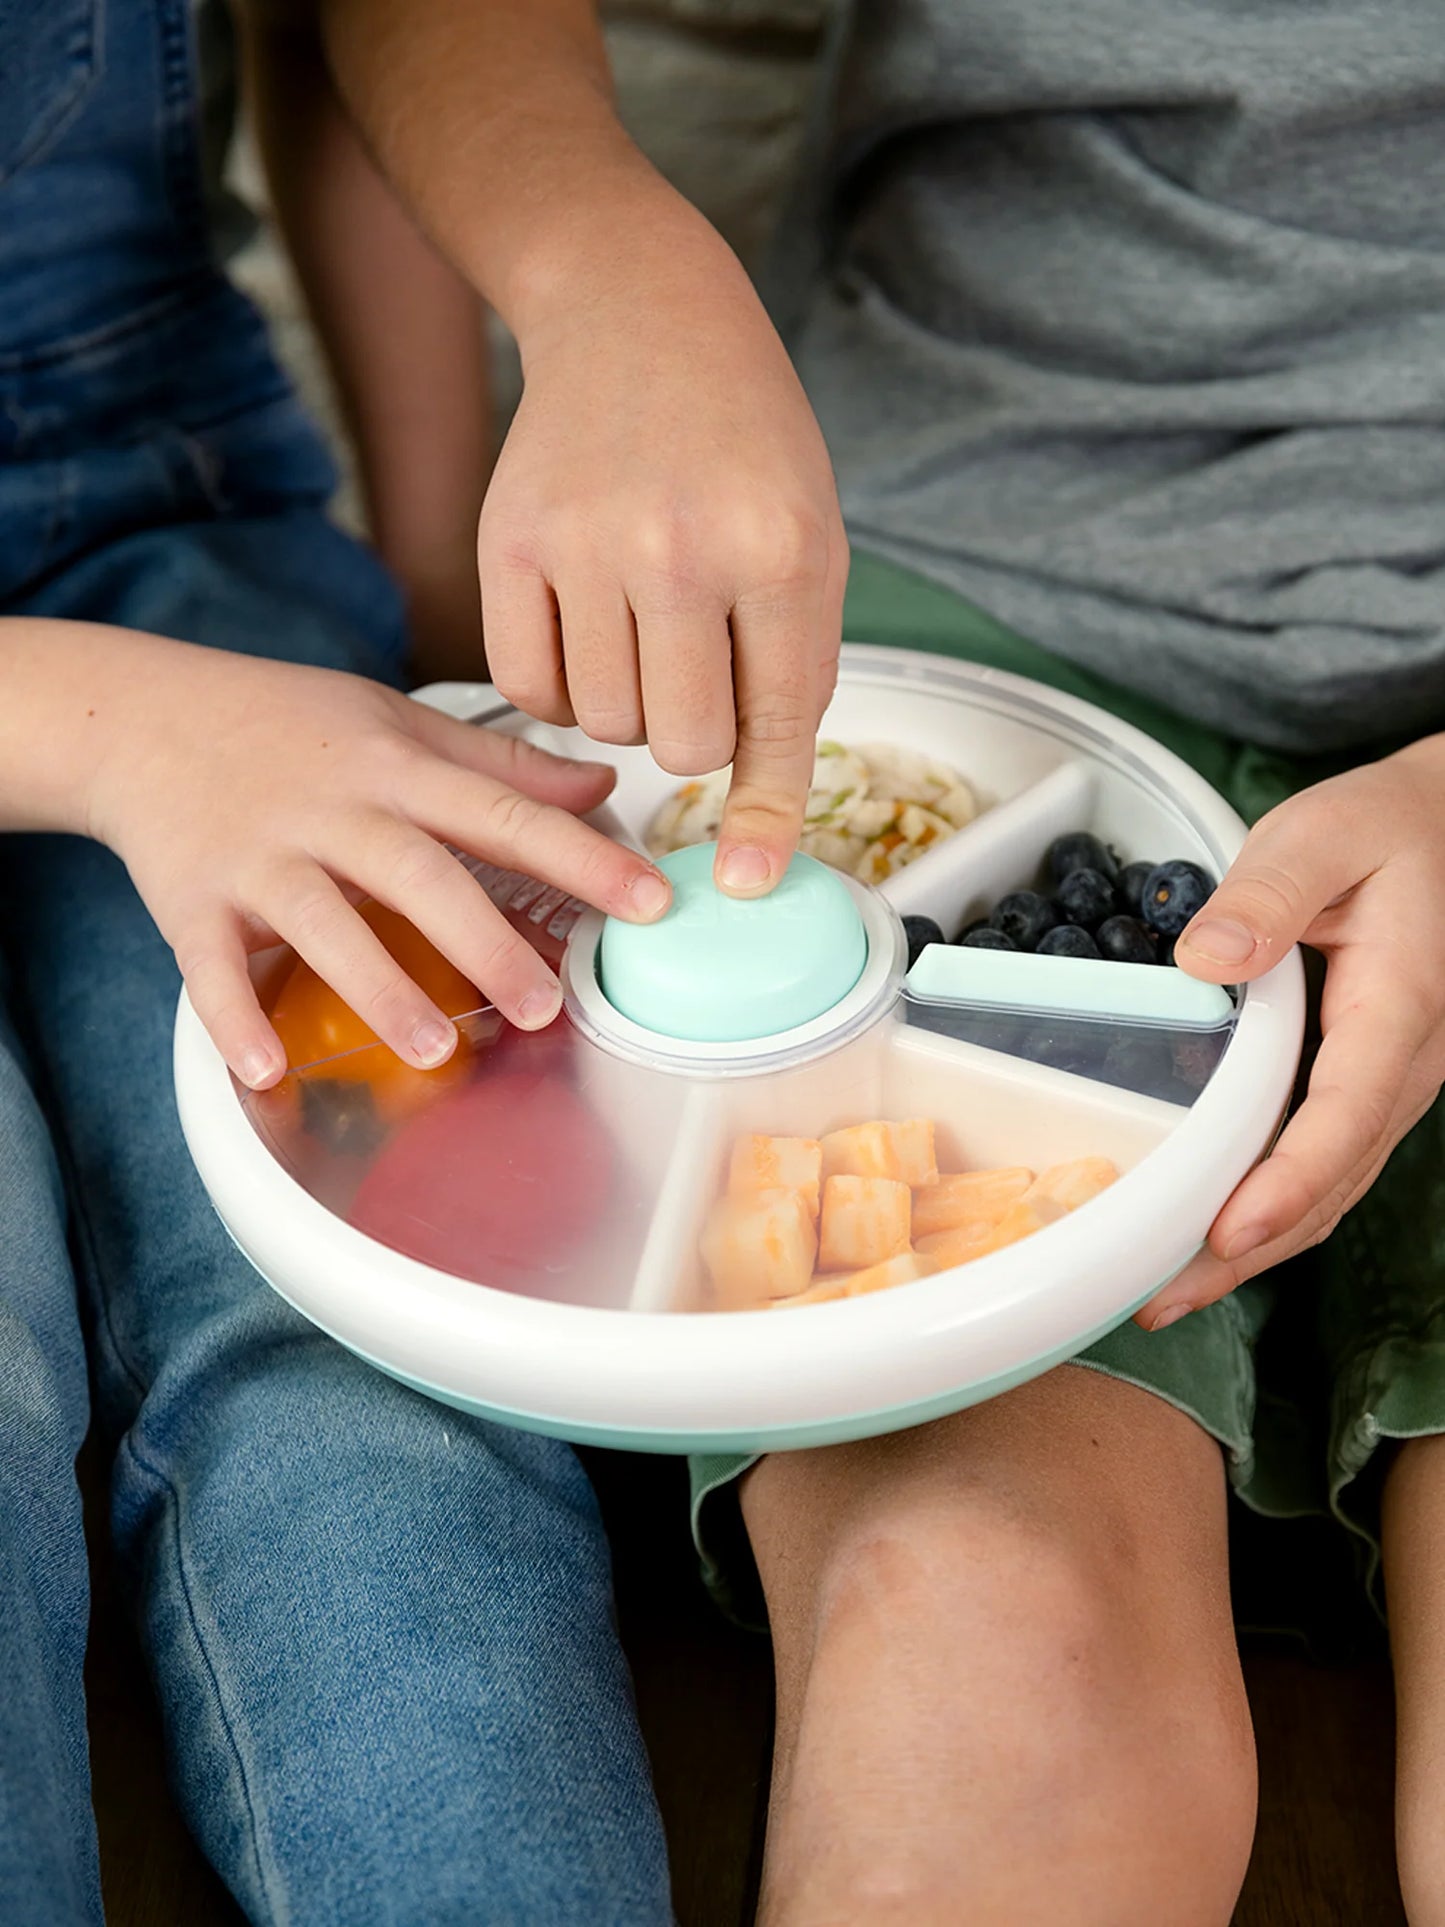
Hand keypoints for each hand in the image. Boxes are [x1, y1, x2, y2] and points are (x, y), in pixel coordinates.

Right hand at [86, 636, 669, 1086]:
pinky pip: (210, 969)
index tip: (651, 900)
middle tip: (548, 1007)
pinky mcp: (190, 900)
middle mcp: (333, 810)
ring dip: (377, 988)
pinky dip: (235, 1021)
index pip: (503, 812)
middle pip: (419, 875)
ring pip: (322, 924)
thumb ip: (498, 765)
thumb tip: (599, 788)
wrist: (139, 713)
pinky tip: (270, 1071)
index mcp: (394, 767)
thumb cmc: (285, 722)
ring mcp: (258, 856)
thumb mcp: (396, 722)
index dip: (582, 857)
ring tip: (435, 1049)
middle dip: (486, 942)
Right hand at [477, 198, 847, 897]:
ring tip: (642, 626)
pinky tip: (584, 629)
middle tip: (695, 668)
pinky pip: (528, 689)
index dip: (763, 818)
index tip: (742, 881)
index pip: (774, 728)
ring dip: (627, 705)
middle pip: (678, 747)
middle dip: (693, 734)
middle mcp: (683, 551)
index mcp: (782, 552)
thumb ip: (792, 676)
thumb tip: (753, 829)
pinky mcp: (508, 542)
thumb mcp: (810, 541)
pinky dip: (558, 687)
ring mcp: (588, 544)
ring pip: (604, 727)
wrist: (639, 314)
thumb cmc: (741, 442)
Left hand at [1139, 734, 1444, 1329]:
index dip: (1290, 1179)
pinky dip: (1272, 1209)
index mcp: (1400, 1006)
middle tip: (1163, 1297)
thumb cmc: (1387, 828)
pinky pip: (1325, 1162)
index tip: (1233, 1232)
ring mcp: (1391, 1082)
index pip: (1347, 1112)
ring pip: (1332, 1186)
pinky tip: (1211, 1235)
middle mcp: (1407, 1064)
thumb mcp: (1323, 834)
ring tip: (1169, 1291)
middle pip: (1333, 1178)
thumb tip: (1204, 959)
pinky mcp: (1368, 1085)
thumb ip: (1267, 893)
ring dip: (1256, 1246)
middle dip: (1252, 1247)